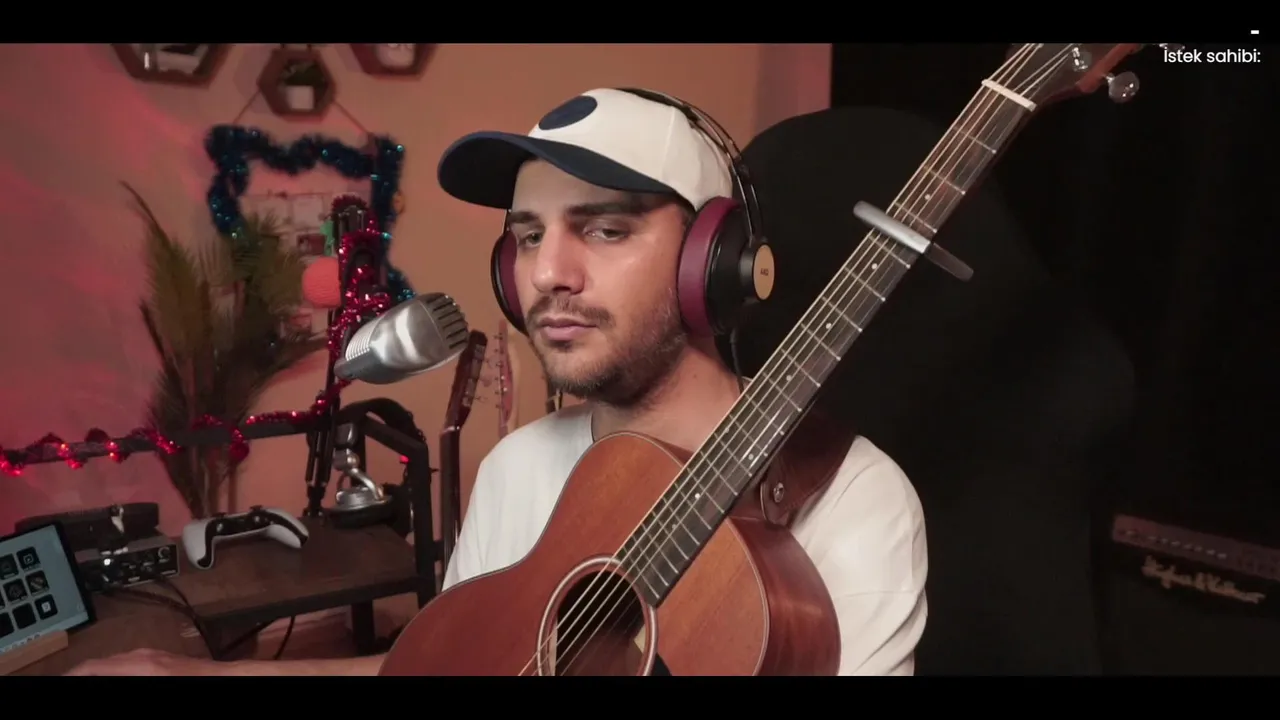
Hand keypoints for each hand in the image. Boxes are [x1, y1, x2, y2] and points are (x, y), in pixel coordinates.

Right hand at [65, 648, 218, 675]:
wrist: (224, 678)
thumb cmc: (191, 680)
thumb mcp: (146, 676)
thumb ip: (120, 673)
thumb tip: (94, 671)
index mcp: (137, 665)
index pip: (90, 667)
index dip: (71, 674)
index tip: (60, 679)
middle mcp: (143, 656)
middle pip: (100, 664)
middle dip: (85, 673)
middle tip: (73, 679)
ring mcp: (154, 655)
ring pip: (116, 663)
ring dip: (102, 672)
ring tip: (90, 678)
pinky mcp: (163, 660)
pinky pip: (131, 664)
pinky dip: (118, 672)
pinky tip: (117, 677)